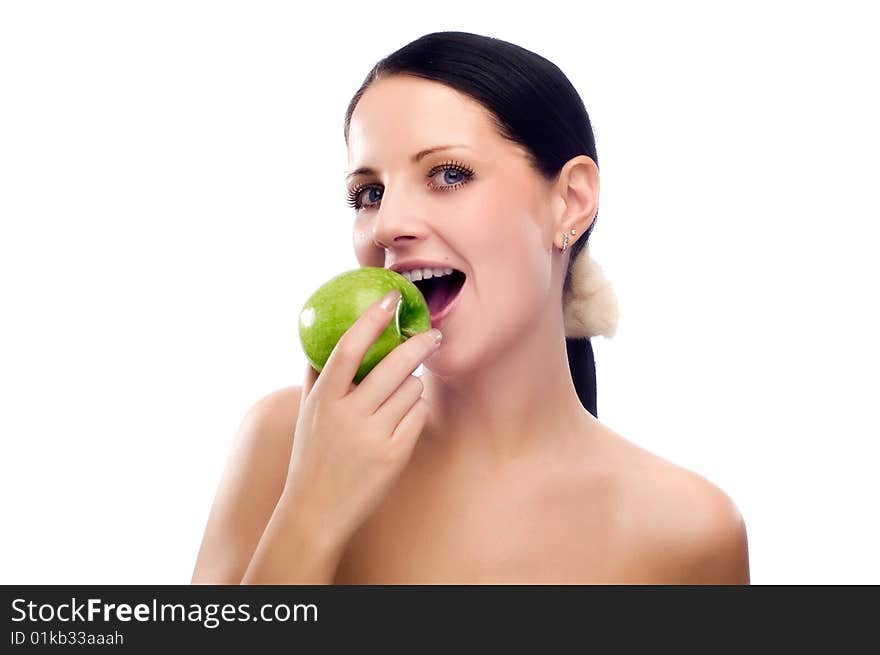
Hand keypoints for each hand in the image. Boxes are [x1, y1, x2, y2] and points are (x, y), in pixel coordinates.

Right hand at [283, 290, 441, 549]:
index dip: (370, 320)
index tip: (390, 299)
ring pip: (412, 389)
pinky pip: (417, 414)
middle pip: (394, 365)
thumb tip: (327, 336)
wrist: (316, 512)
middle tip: (431, 334)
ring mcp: (374, 436)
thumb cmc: (311, 456)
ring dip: (414, 382)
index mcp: (324, 399)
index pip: (348, 349)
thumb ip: (317, 376)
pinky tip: (404, 413)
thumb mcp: (307, 414)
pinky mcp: (395, 455)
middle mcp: (348, 415)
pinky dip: (415, 408)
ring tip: (404, 388)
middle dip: (419, 344)